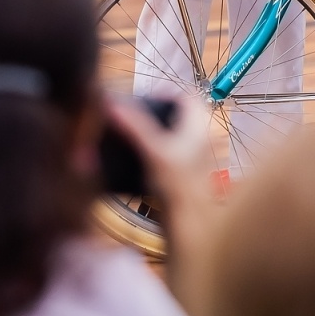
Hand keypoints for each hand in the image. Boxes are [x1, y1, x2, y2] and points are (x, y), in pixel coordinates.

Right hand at [105, 92, 217, 289]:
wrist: (189, 222)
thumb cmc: (178, 185)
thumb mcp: (153, 151)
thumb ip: (134, 128)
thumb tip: (113, 105)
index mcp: (199, 125)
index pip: (187, 95)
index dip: (165, 93)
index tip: (142, 100)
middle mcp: (201, 137)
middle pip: (178, 115)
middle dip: (155, 114)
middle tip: (132, 119)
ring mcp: (195, 156)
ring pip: (174, 135)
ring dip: (153, 134)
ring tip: (130, 138)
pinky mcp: (186, 173)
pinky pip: (170, 154)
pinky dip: (154, 152)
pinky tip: (137, 162)